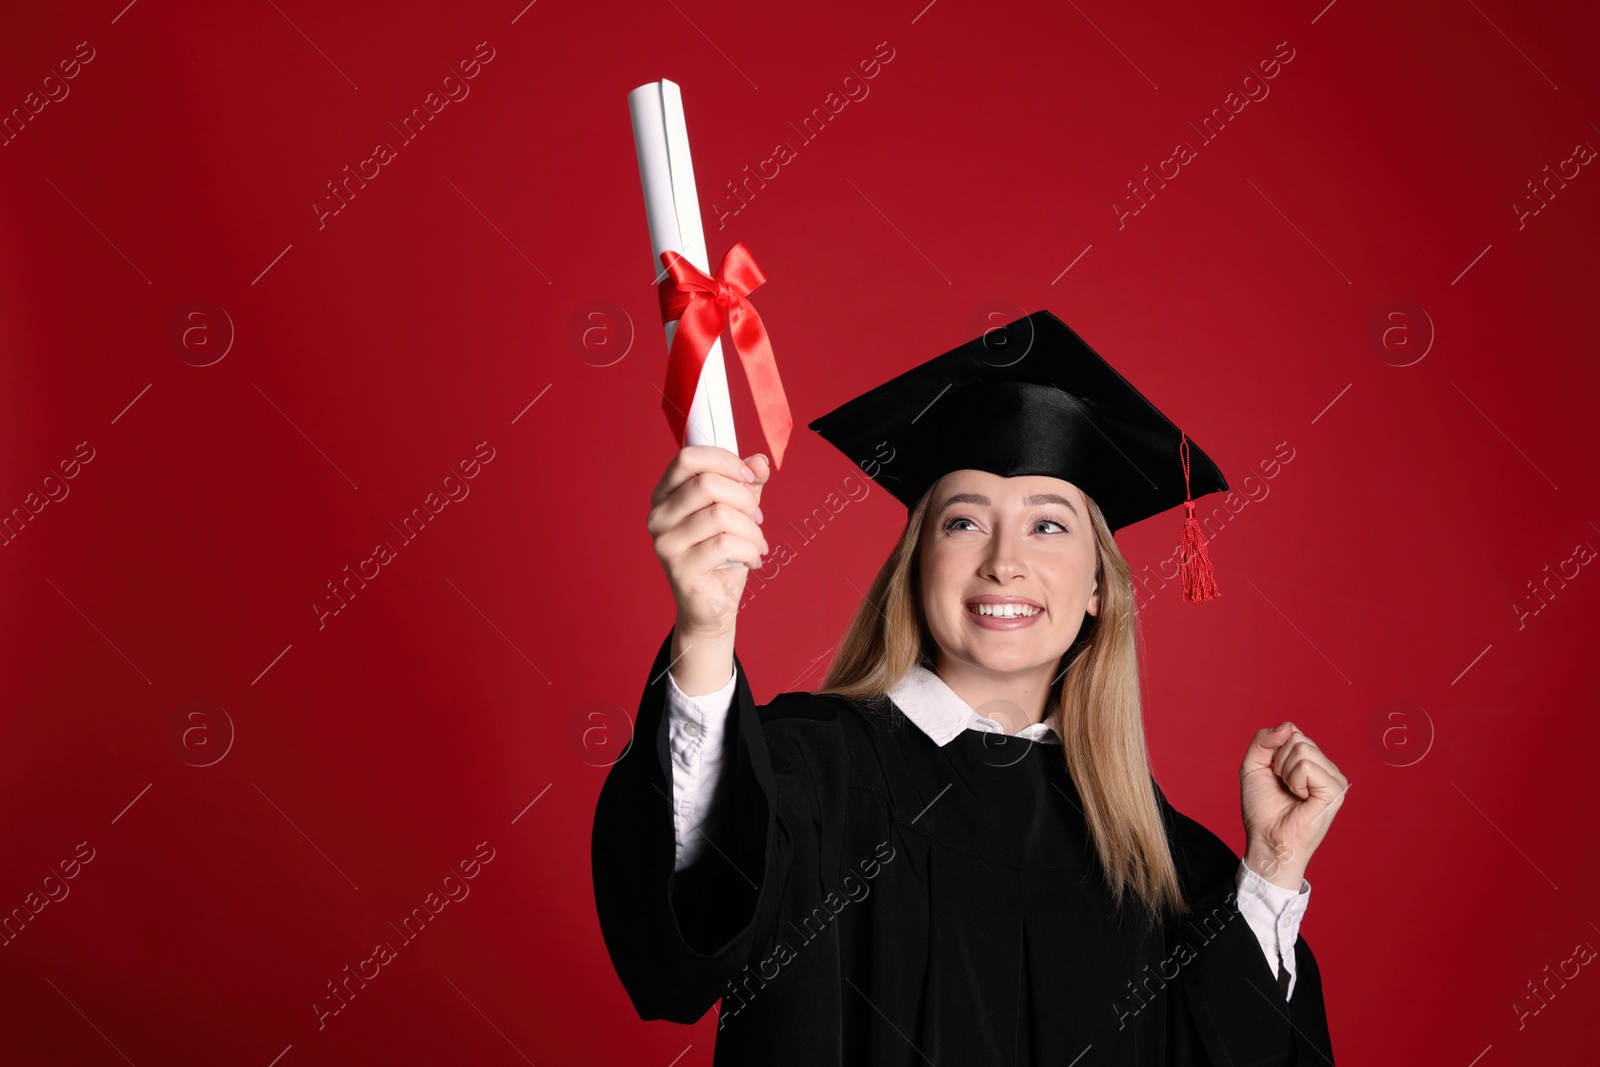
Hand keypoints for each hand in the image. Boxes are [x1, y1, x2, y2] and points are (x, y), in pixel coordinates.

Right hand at [646, 446, 771, 639]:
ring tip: (757, 543)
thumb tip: (759, 462)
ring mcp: (665, 544)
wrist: (713, 605)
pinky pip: (725, 545)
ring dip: (751, 530)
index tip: (749, 478)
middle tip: (757, 519)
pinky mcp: (679, 569)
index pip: (687, 458)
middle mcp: (658, 516)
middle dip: (744, 500)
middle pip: (707, 484)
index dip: (724, 461)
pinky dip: (749, 550)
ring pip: (720, 515)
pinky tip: (752, 560)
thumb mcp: (737, 511)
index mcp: (666, 495)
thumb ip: (746, 484)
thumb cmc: (722, 555)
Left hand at [1238, 723, 1348, 888]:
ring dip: (1286, 772)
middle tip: (1283, 786)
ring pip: (1302, 749)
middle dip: (1279, 761)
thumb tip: (1287, 726)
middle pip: (1297, 737)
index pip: (1292, 731)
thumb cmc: (1262, 809)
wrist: (1266, 839)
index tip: (1273, 774)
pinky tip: (1300, 798)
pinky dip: (1295, 781)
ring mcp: (1333, 778)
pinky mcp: (1335, 790)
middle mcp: (1325, 767)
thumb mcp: (1253, 766)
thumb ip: (1263, 740)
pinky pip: (1307, 766)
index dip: (1273, 749)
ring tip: (1291, 793)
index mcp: (1310, 761)